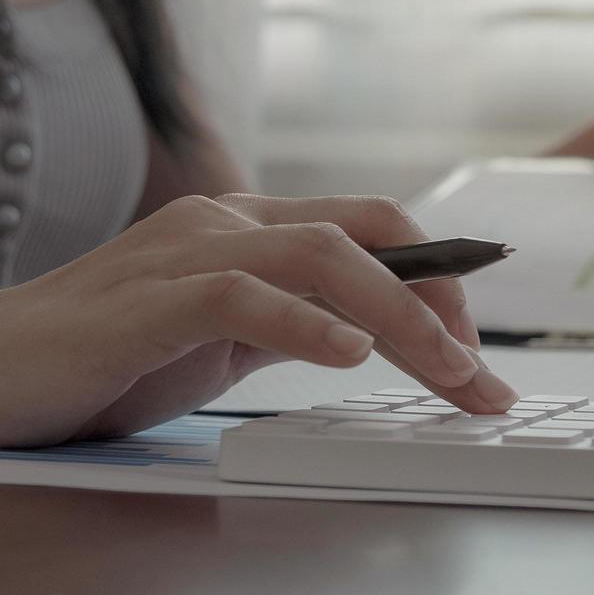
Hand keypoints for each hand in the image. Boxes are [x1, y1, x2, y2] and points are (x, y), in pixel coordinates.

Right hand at [0, 194, 518, 447]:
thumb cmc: (111, 353)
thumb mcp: (229, 337)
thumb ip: (299, 320)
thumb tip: (383, 334)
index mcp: (251, 226)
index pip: (370, 226)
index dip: (439, 271)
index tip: (481, 332)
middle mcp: (227, 222)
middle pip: (364, 237)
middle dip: (439, 302)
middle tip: (479, 372)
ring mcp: (185, 252)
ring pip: (321, 255)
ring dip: (398, 316)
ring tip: (445, 368)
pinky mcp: (145, 301)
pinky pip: (240, 298)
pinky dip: (304, 324)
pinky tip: (348, 354)